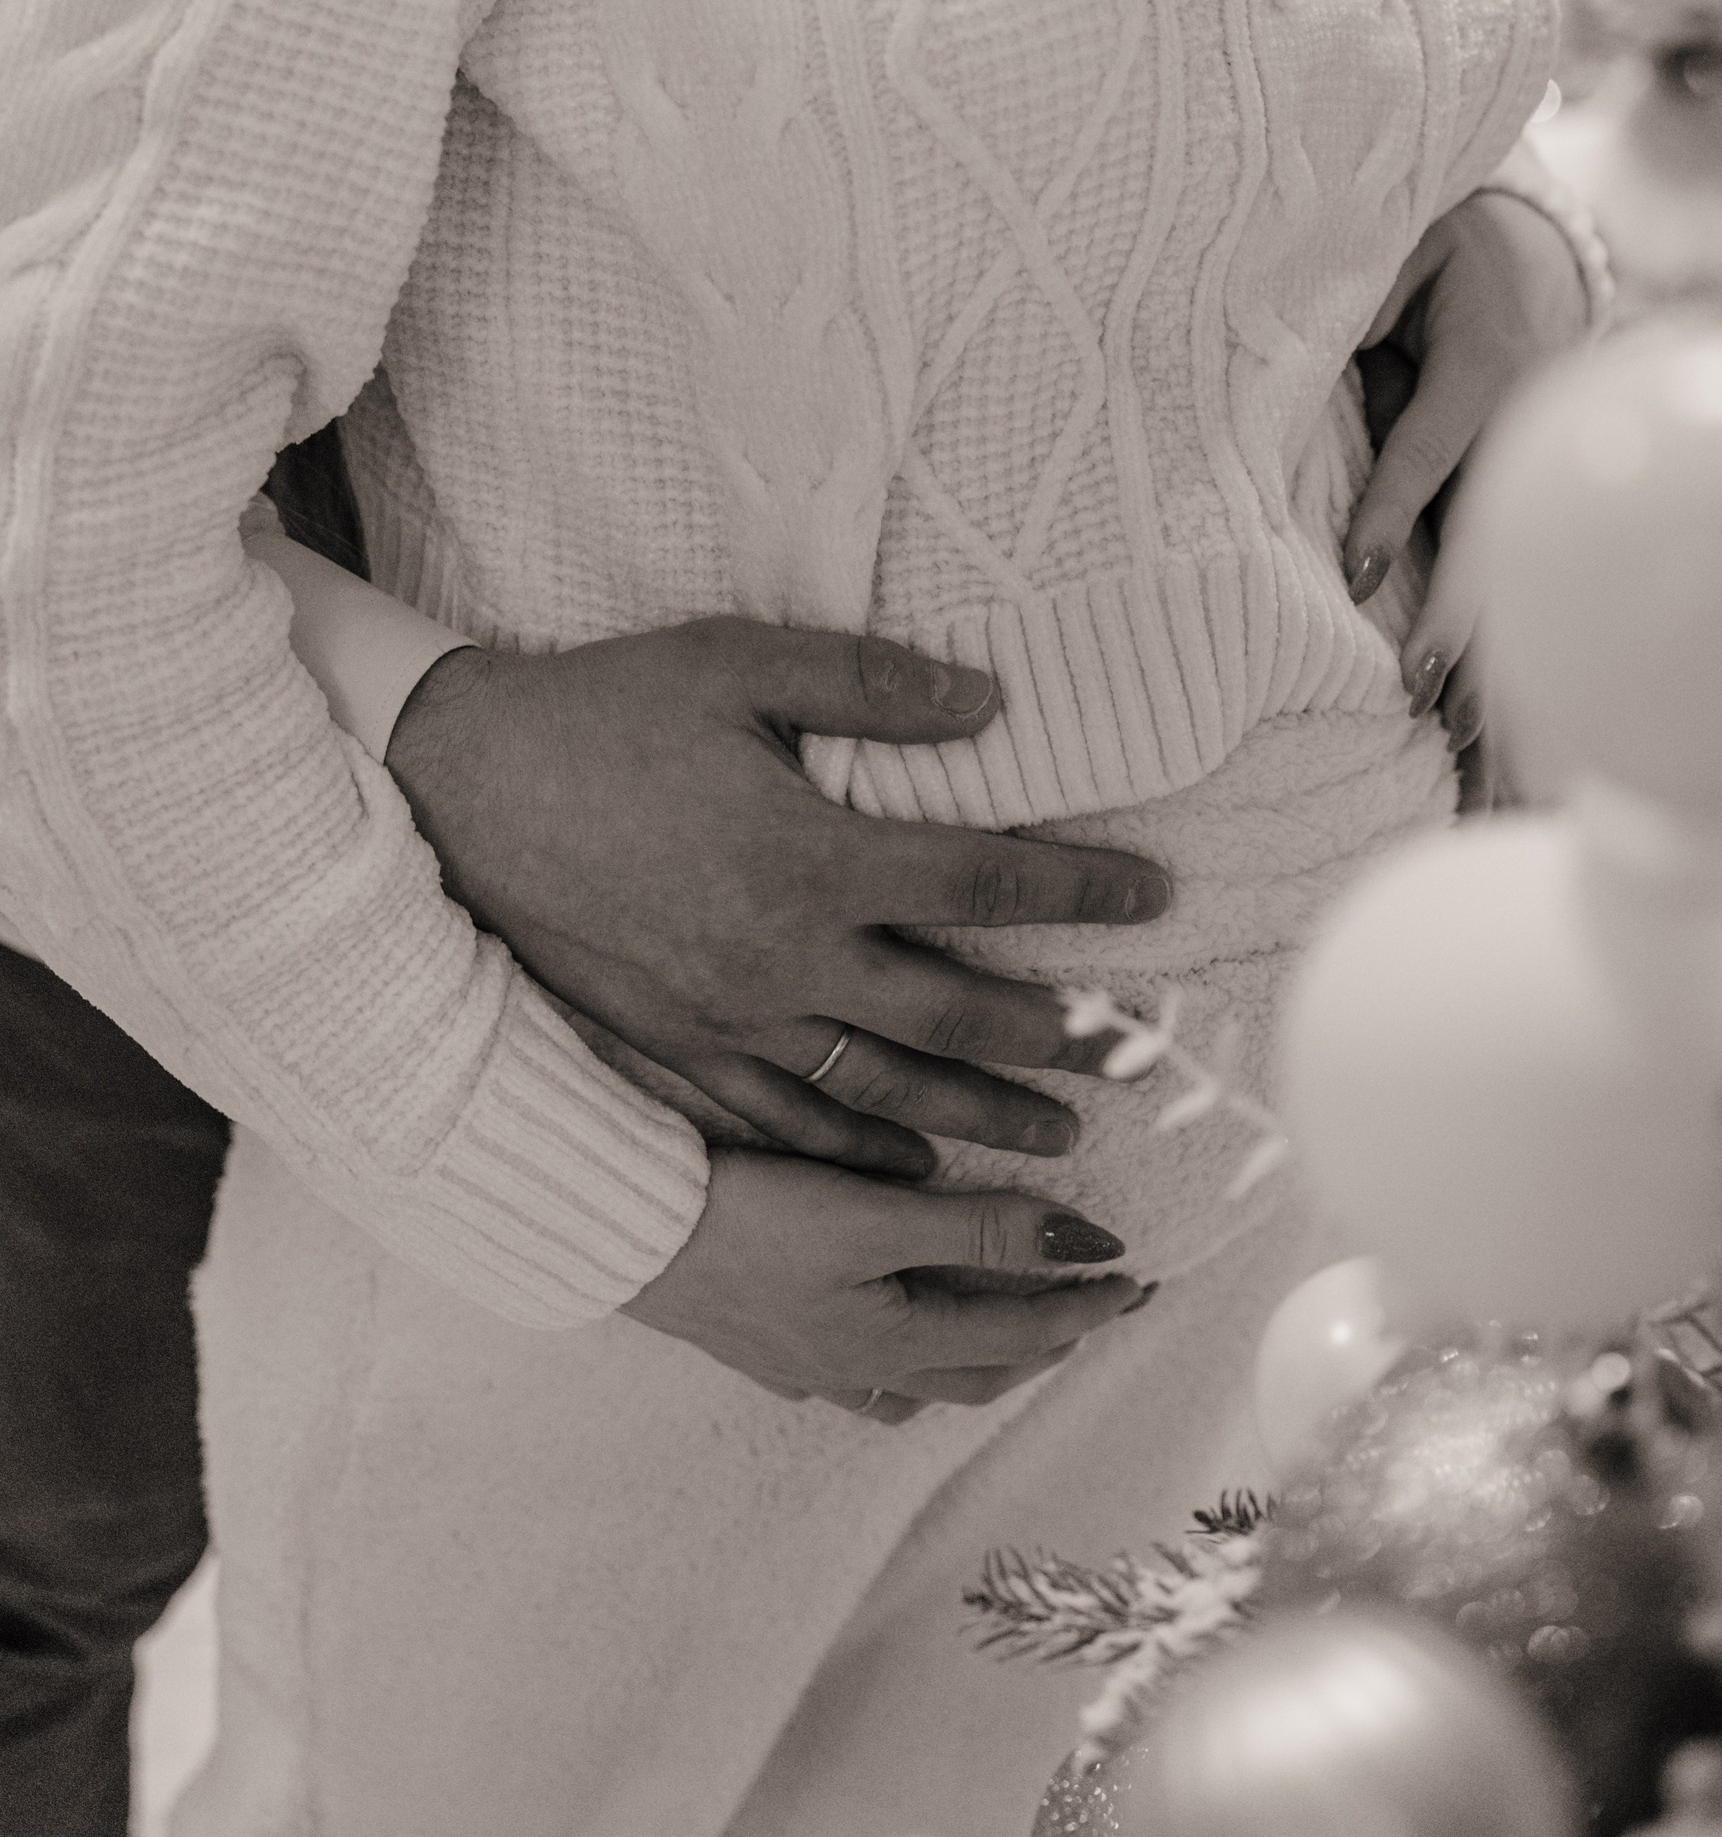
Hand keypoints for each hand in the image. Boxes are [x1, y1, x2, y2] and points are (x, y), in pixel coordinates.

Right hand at [387, 618, 1169, 1178]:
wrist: (456, 790)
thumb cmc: (604, 713)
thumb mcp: (738, 662)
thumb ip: (870, 686)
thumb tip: (988, 703)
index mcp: (811, 859)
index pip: (983, 884)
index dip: (1078, 892)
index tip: (1151, 899)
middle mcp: (784, 958)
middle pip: (951, 1017)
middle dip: (1050, 1039)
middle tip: (1124, 1056)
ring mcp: (727, 1020)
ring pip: (880, 1093)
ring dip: (975, 1119)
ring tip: (1052, 1140)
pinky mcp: (673, 1051)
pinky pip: (784, 1126)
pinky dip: (857, 1158)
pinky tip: (906, 1174)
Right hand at [621, 1148, 1145, 1424]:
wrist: (618, 1233)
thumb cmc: (743, 1216)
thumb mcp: (870, 1213)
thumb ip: (977, 1226)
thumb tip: (1082, 1240)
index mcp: (890, 1336)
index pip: (1019, 1330)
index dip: (1086, 1306)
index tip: (1140, 1279)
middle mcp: (853, 1367)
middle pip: (974, 1373)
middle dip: (1043, 1343)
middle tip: (1095, 1309)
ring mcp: (802, 1364)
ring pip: (912, 1386)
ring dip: (971, 1363)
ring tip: (1007, 1333)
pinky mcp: (758, 1346)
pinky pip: (851, 1377)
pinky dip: (893, 1366)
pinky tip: (885, 1344)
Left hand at [1343, 192, 1588, 758]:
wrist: (1539, 244)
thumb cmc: (1438, 248)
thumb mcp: (1392, 253)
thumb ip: (1354, 312)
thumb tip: (1291, 380)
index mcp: (1488, 361)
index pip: (1432, 450)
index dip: (1391, 510)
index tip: (1357, 575)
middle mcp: (1530, 424)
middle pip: (1495, 535)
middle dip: (1464, 622)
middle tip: (1423, 698)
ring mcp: (1547, 468)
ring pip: (1523, 576)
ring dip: (1499, 664)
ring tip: (1472, 750)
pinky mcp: (1543, 500)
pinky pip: (1527, 581)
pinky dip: (1520, 656)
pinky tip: (1505, 733)